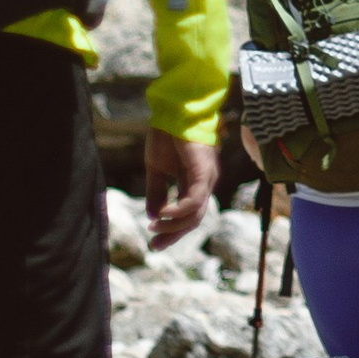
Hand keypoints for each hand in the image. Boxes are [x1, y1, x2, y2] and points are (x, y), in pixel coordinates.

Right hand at [145, 130, 220, 250]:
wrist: (173, 112)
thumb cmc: (166, 136)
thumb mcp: (156, 169)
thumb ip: (156, 191)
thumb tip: (152, 214)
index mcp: (193, 183)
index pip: (187, 215)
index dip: (172, 231)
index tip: (154, 243)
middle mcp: (204, 184)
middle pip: (194, 219)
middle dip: (174, 234)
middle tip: (155, 246)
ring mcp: (206, 178)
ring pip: (195, 213)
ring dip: (174, 225)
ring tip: (154, 227)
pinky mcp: (203, 172)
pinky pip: (194, 199)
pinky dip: (179, 210)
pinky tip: (163, 214)